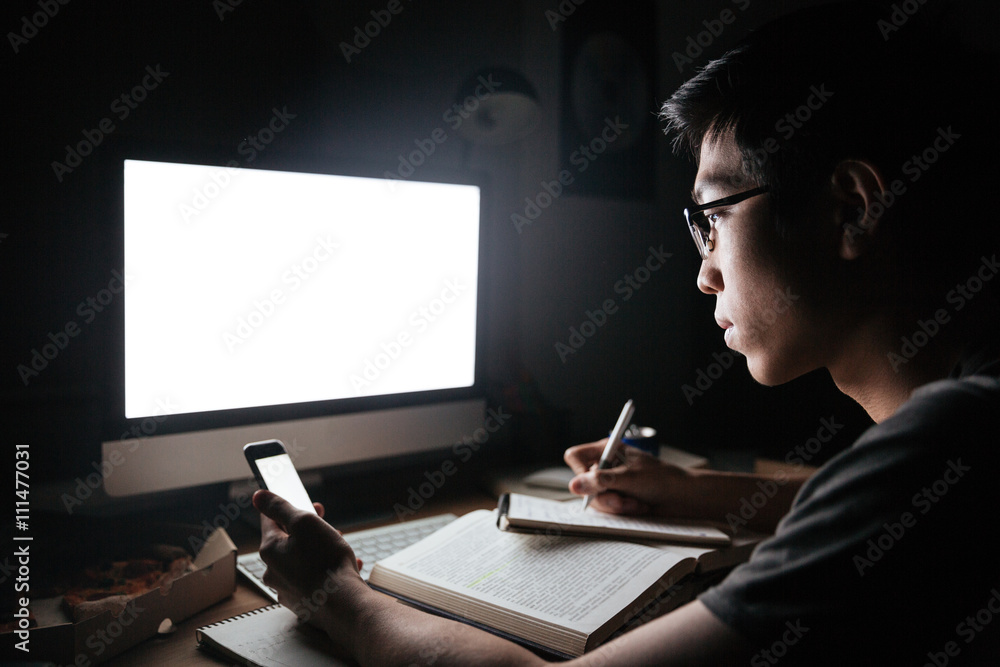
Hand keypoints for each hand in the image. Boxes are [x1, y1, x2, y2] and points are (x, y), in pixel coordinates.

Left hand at [253, 490, 371, 649]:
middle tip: (329, 525)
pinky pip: (312, 579)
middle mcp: (273, 571)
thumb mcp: (304, 523)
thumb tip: (258, 496)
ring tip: (339, 547)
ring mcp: (287, 589)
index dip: (287, 507)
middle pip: (288, 541)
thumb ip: (280, 507)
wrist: (343, 604)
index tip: (302, 502)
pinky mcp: (302, 602)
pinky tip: (345, 567)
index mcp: (269, 550)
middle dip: (309, 530)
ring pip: (302, 560)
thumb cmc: (326, 562)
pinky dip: (326, 570)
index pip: (270, 520)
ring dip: (320, 549)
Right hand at [564, 440, 695, 515]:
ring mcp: (610, 483)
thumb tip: (574, 485)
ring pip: (595, 499)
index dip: (579, 471)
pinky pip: (607, 509)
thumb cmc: (661, 479)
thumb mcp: (630, 478)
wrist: (682, 497)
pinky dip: (622, 510)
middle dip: (604, 495)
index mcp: (607, 450)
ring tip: (636, 503)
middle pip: (583, 483)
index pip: (575, 456)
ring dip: (616, 504)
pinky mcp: (617, 498)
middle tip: (621, 500)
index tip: (593, 482)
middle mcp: (605, 466)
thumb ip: (601, 481)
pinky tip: (638, 506)